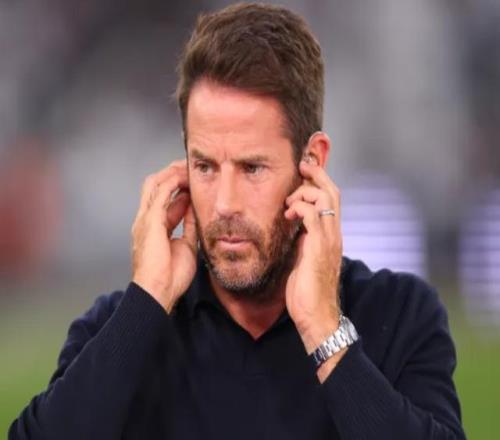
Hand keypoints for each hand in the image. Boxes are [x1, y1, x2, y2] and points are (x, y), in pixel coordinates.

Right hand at [131, 160, 197, 312]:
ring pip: (155, 183)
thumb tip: (197, 210)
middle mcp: (146, 219)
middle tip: (190, 167)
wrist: (159, 291)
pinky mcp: (150, 220)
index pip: (164, 199)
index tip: (194, 181)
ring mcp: (145, 219)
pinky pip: (160, 192)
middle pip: (155, 186)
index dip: (179, 187)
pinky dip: (173, 181)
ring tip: (188, 166)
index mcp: (154, 227)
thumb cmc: (171, 276)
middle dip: (172, 174)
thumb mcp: (186, 245)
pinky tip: (185, 176)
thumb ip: (189, 226)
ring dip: (172, 173)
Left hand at [284, 159, 342, 354]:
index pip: (331, 199)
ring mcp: (329, 240)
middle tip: (301, 164)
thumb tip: (293, 227)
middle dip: (317, 174)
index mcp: (331, 236)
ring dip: (305, 191)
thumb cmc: (307, 291)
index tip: (305, 169)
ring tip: (289, 200)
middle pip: (332, 191)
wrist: (316, 316)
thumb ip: (302, 241)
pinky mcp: (319, 247)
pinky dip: (300, 207)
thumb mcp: (303, 259)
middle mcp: (334, 234)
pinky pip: (314, 216)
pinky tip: (288, 213)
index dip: (320, 181)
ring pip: (326, 199)